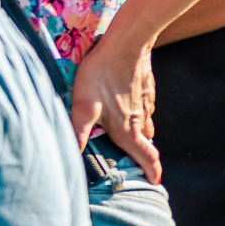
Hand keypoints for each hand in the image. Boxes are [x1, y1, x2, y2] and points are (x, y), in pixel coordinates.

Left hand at [68, 31, 158, 182]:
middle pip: (146, 142)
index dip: (152, 171)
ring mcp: (146, 101)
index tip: (154, 182)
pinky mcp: (146, 86)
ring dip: (141, 133)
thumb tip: (70, 158)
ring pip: (146, 123)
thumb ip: (77, 133)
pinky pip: (145, 105)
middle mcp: (140, 118)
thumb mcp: (83, 106)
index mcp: (128, 129)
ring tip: (130, 135)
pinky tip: (128, 105)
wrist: (127, 43)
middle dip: (143, 153)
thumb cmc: (101, 75)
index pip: (146, 156)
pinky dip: (139, 112)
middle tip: (137, 160)